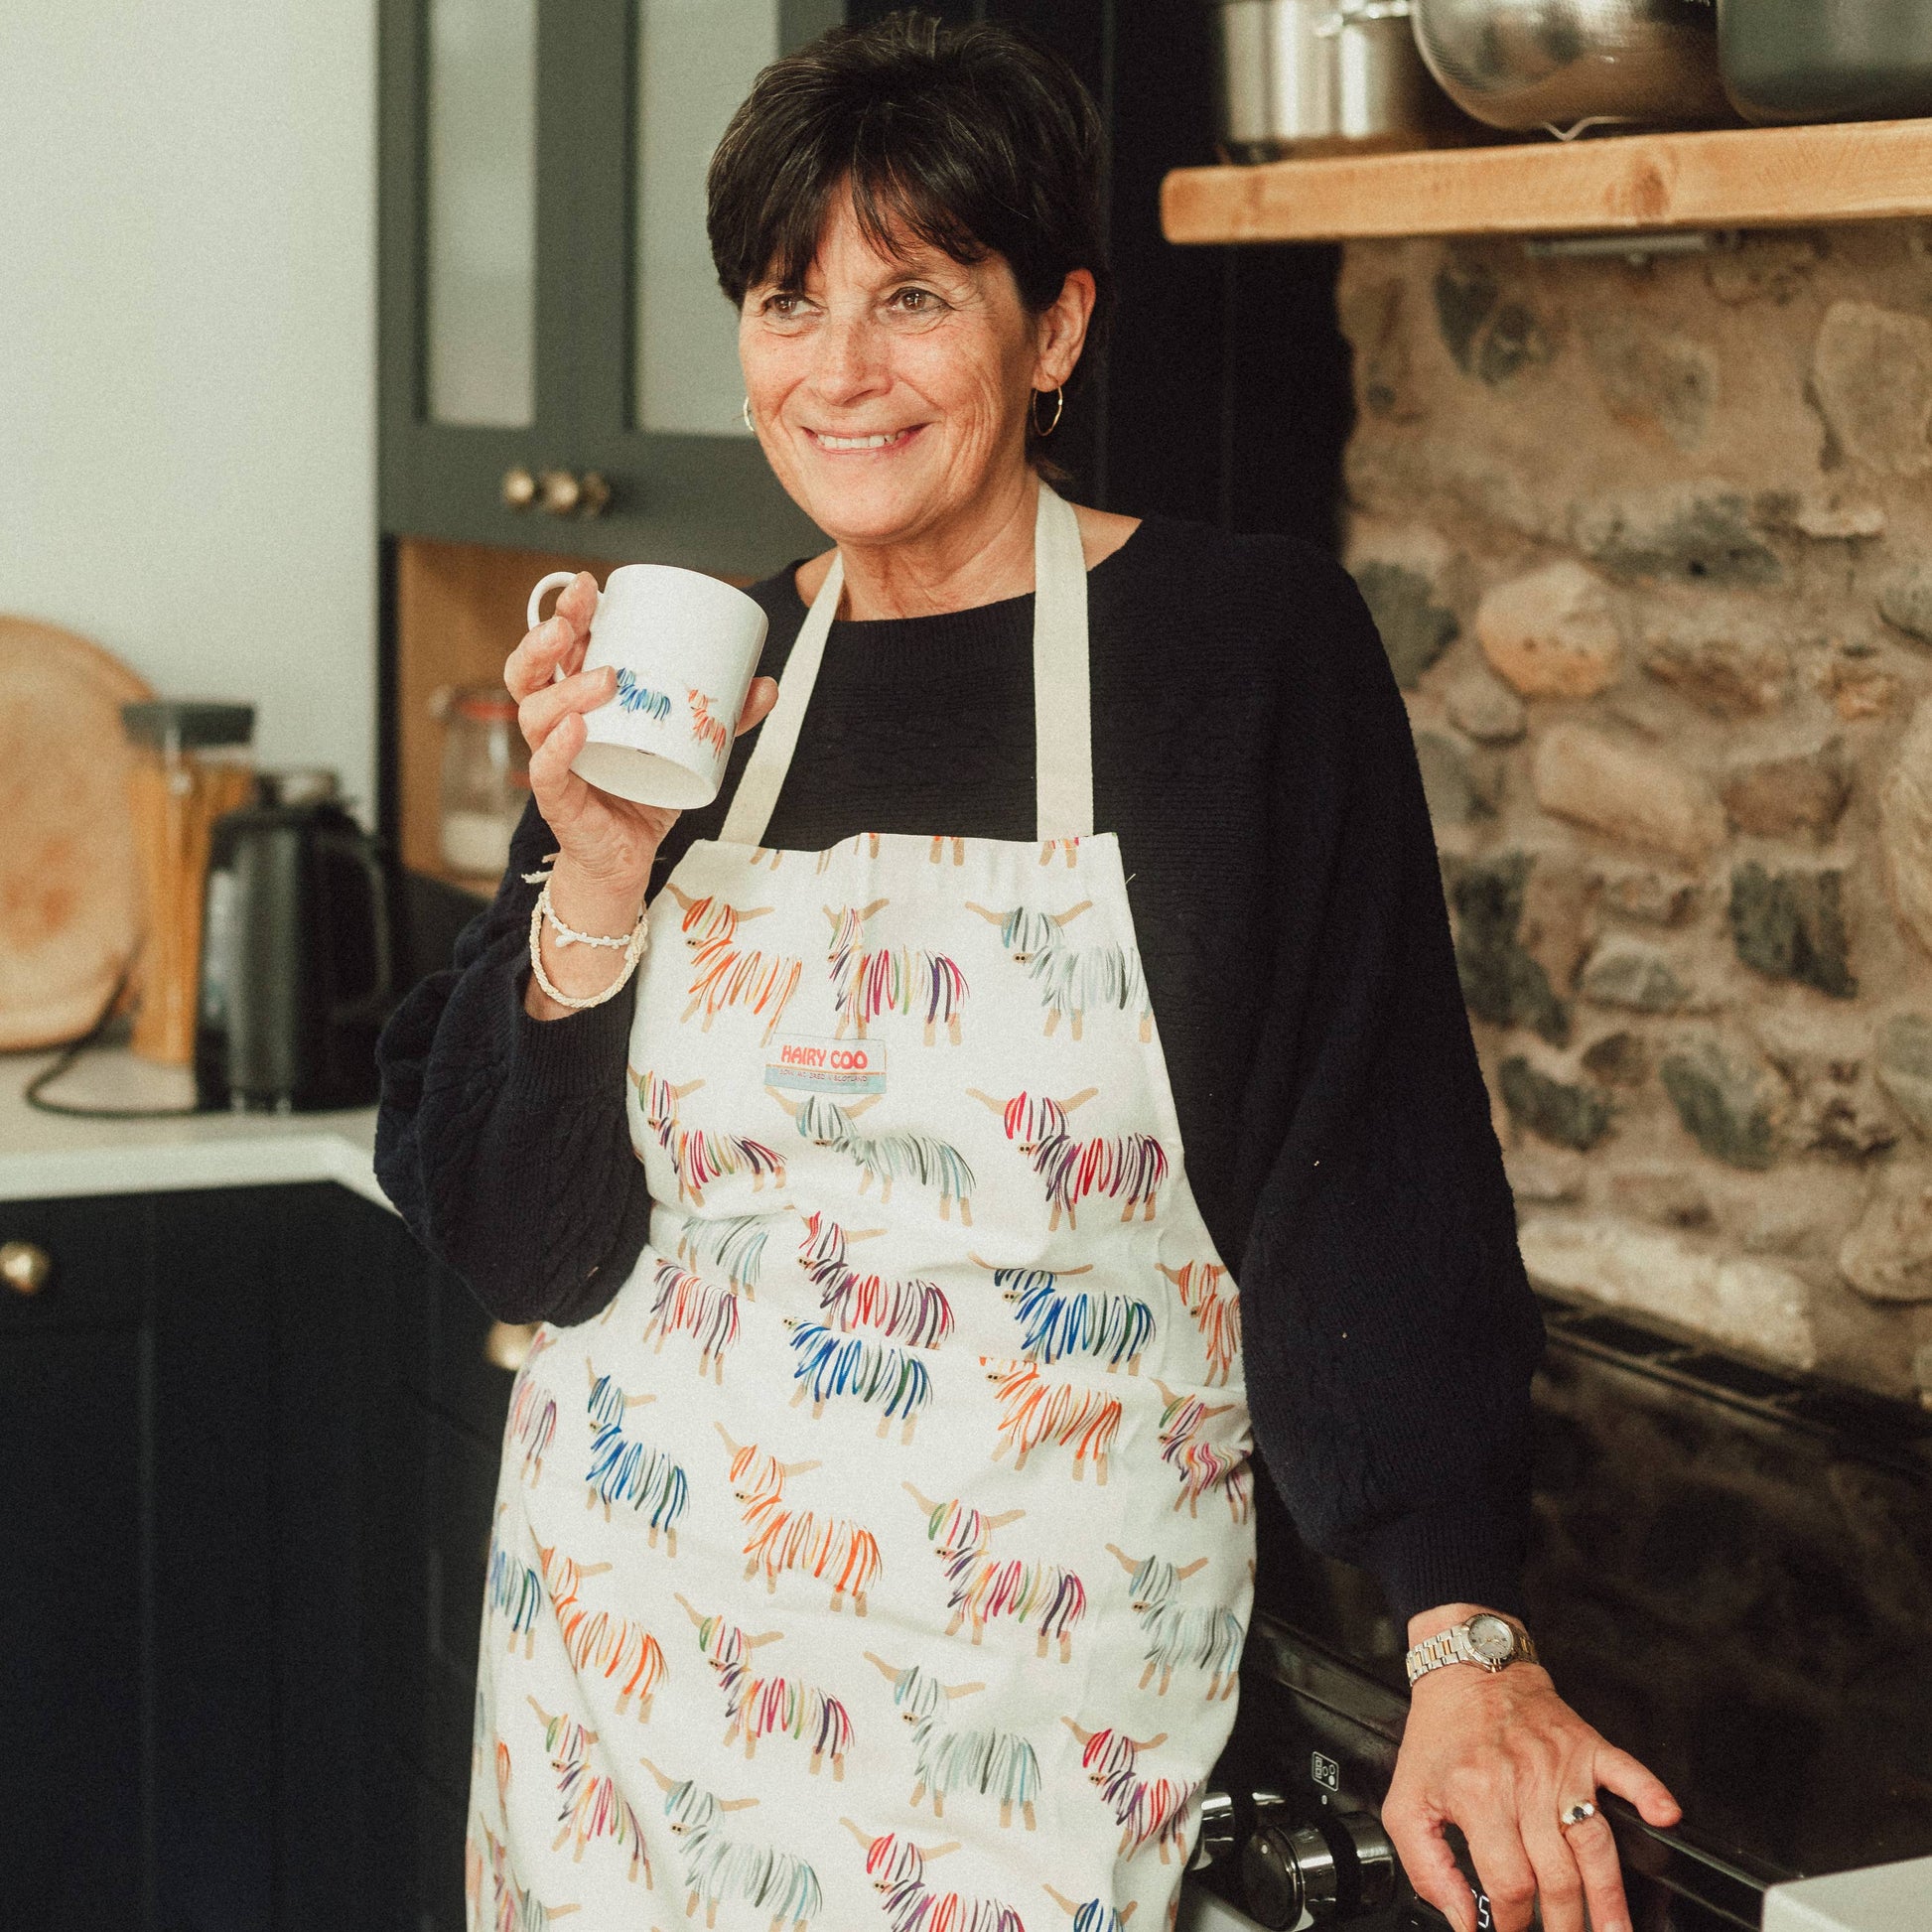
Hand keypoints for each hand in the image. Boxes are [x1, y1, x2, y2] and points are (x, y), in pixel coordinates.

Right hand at [505, 569, 777, 1015]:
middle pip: (529, 670)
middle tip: (575, 624)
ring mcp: (552, 760)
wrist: (628, 859)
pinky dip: (557, 750)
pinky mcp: (558, 800)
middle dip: (546, 640)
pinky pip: (546, 771)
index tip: (591, 586)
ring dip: (567, 690)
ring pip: (535, 714)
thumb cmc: (646, 792)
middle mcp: (554, 723)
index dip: (567, 613)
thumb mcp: (688, 749)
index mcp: (577, 698)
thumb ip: (724, 719)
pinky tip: (575, 731)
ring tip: (606, 678)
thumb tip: (765, 684)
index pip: (558, 647)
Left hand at [1383, 1609, 1680, 1931]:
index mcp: (1479, 1798)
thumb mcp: (1407, 1801)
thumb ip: (1427, 1868)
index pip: (1509, 1883)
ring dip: (1611, 1897)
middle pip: (1557, 1876)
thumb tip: (1459, 1920)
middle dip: (1566, 1926)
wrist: (1466, 1667)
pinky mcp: (1587, 1746)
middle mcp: (1523, 1783)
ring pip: (1595, 1843)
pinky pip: (1626, 1771)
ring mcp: (1561, 1764)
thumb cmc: (1440, 1734)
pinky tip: (1664, 1818)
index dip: (1514, 1925)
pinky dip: (1649, 1793)